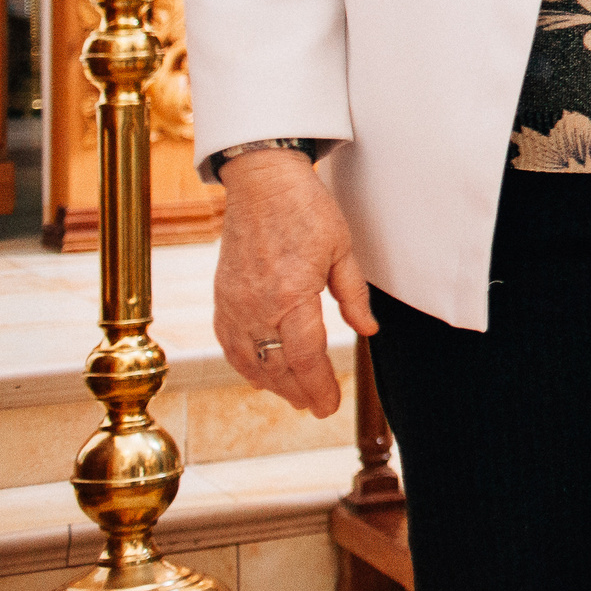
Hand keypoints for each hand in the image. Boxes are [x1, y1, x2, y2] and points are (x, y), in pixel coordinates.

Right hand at [213, 149, 375, 416]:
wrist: (261, 183)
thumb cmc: (306, 209)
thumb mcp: (343, 249)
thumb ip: (354, 295)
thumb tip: (368, 331)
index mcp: (292, 295)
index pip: (305, 358)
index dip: (318, 387)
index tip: (329, 406)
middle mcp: (257, 307)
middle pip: (276, 367)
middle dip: (298, 392)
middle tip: (317, 407)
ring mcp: (234, 304)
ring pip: (249, 361)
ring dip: (272, 384)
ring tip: (294, 396)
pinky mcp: (222, 297)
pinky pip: (229, 344)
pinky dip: (244, 365)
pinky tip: (259, 375)